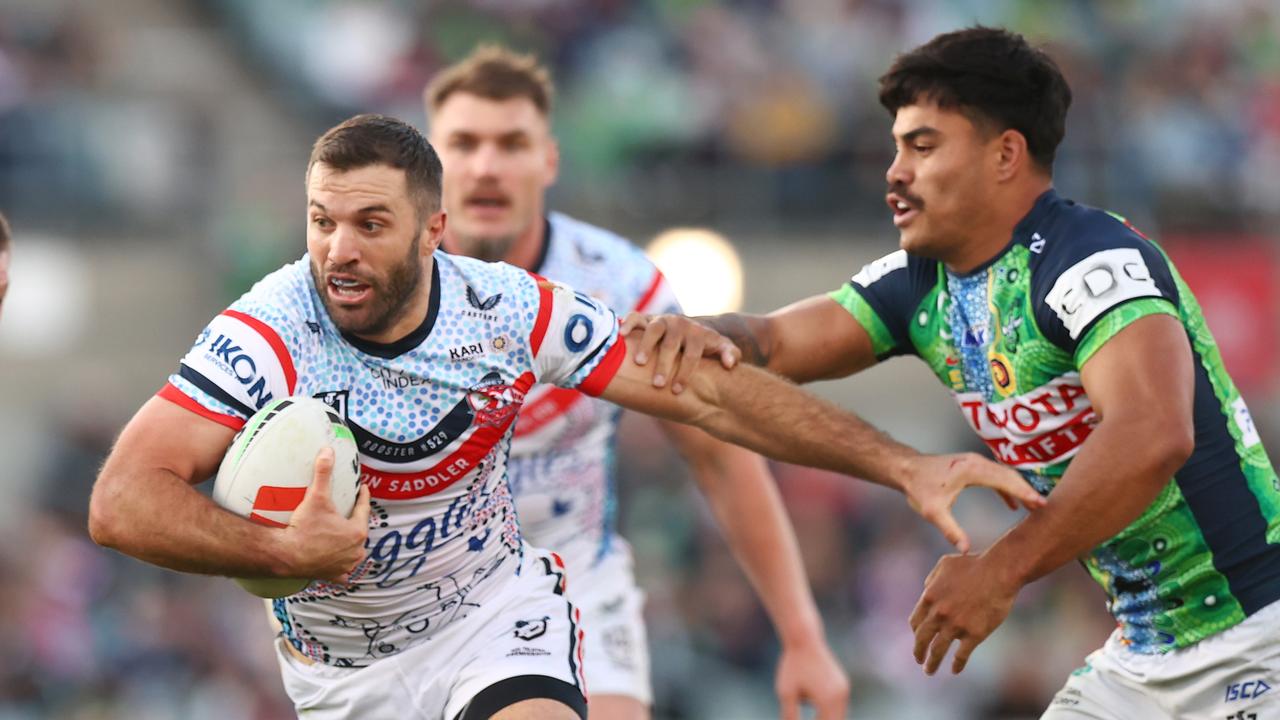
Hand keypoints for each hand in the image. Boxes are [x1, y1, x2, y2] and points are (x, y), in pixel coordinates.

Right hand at [281, 447, 370, 582]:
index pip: (363, 509)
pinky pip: (342, 573)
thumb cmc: (304, 527)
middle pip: (359, 531)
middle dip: (355, 521)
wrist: (286, 554)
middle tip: (349, 512)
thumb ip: (323, 473)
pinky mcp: (333, 576)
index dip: (363, 497)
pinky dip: (341, 570)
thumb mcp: (316, 497)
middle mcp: (356, 550)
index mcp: (357, 531)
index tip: (363, 489)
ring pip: (354, 552)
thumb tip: (328, 450)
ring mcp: (345, 565)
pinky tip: (341, 569)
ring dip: (351, 545)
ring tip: (344, 535)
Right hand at [620, 311, 738, 393]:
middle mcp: (680, 325)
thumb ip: (731, 355)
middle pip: (671, 344)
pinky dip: (628, 323)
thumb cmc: (706, 347)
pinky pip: (636, 317)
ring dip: (646, 345)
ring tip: (640, 363)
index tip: (677, 391)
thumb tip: (729, 364)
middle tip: (658, 384)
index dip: (686, 372)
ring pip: (653, 329)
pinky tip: (621, 335)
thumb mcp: (722, 349)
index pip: (692, 354)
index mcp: (698, 334)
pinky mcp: (648, 318)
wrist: (694, 329)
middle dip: (664, 365)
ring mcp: (663, 320)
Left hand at [775, 636, 848, 719]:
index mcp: (828, 700)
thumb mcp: (786, 693)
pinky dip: (831, 713)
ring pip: (839, 715)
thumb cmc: (792, 666)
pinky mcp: (842, 683)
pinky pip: (839, 705)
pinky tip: (821, 716)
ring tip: (815, 717)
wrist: (804, 639)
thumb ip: (790, 715)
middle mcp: (841, 696)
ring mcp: (843, 689)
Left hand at [901, 453, 1045, 552]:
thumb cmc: (919, 489)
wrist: (906, 470)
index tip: (1041, 504)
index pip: (1005, 481)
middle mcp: (977, 463)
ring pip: (1005, 475)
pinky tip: (1011, 503)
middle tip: (1046, 508)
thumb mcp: (933, 512)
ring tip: (1034, 507)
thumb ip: (951, 530)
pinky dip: (1007, 488)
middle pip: (1010, 476)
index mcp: (972, 471)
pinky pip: (996, 476)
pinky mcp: (972, 467)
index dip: (1024, 492)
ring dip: (1019, 489)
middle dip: (1028, 491)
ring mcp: (975, 463)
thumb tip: (966, 551)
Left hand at [910, 553, 1018, 674]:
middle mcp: (939, 614)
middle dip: (918, 652)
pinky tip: (955, 670)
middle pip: (922, 639)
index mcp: (929, 597)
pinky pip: (962, 655)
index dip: (916, 632)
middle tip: (919, 660)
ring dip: (932, 663)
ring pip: (937, 651)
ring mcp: (956, 625)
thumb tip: (926, 590)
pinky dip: (957, 664)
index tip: (918, 639)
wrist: (1000, 571)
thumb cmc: (974, 564)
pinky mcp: (974, 634)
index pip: (915, 622)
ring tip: (929, 671)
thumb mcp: (945, 564)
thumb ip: (932, 579)